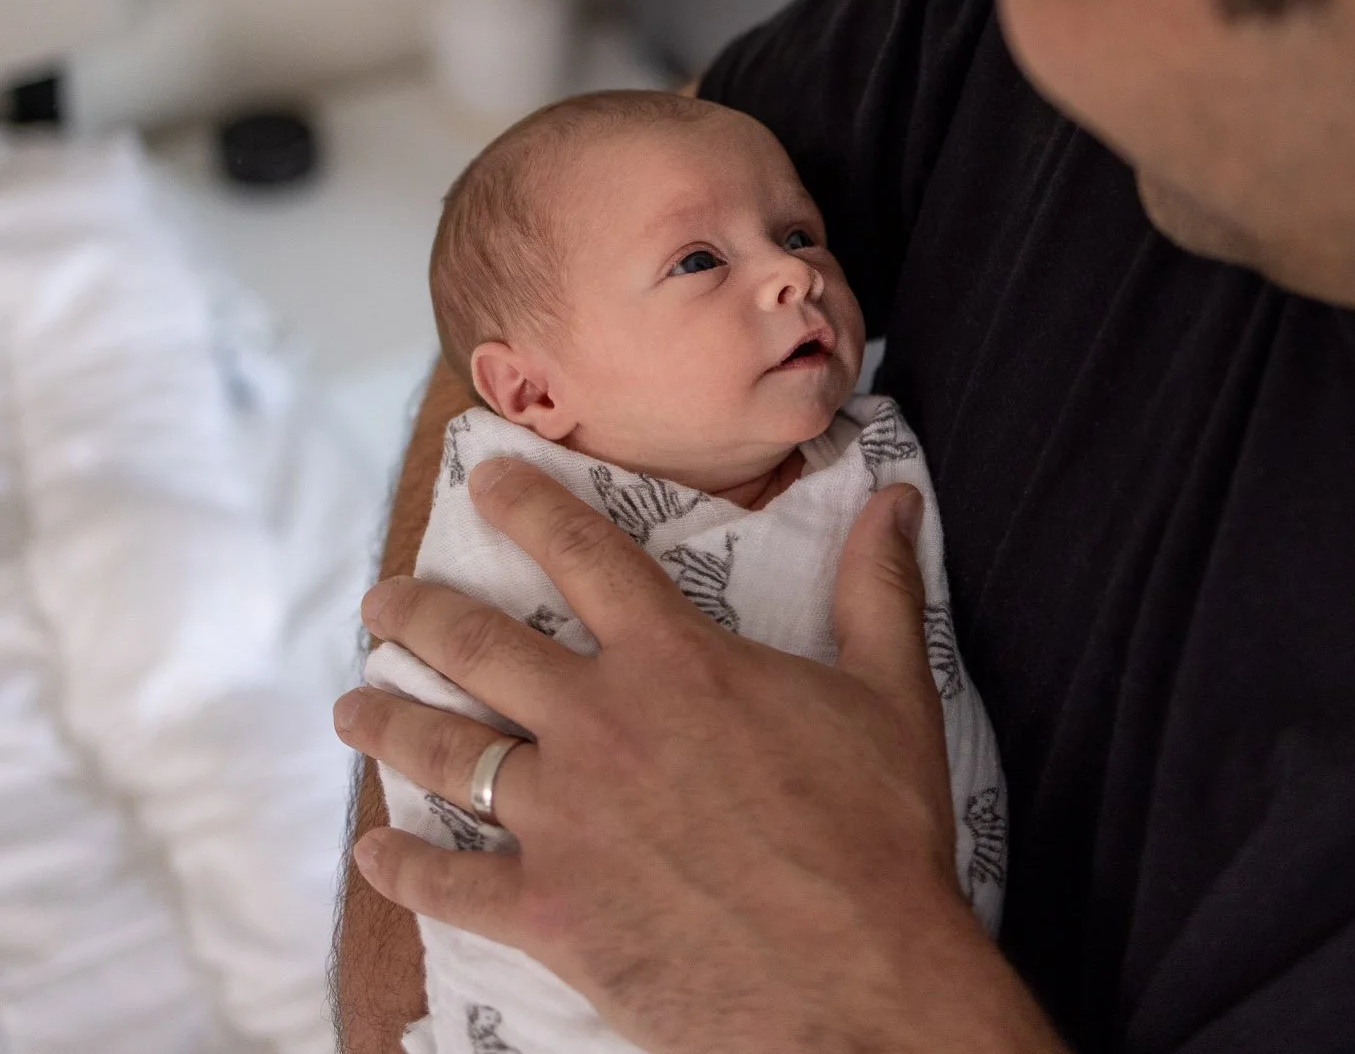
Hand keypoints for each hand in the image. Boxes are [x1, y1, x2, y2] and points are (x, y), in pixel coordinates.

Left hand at [334, 460, 1062, 1053]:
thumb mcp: (893, 695)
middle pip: (482, 648)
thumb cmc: (878, 834)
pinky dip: (403, 868)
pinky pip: (450, 883)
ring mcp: (565, 820)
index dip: (531, 508)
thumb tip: (896, 498)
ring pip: (446, 753)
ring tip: (355, 706)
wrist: (857, 976)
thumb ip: (878, 591)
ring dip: (389, 724)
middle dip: (420, 614)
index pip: (587, 557)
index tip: (488, 480)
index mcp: (677, 663)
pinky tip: (374, 853)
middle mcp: (602, 725)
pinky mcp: (550, 911)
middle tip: (380, 602)